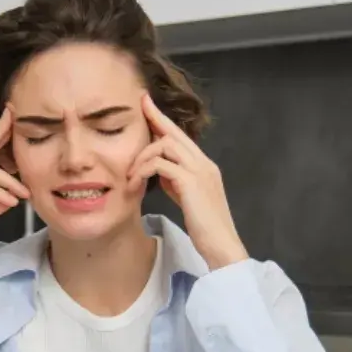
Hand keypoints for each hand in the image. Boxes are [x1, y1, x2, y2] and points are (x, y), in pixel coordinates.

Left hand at [127, 92, 247, 269]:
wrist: (222, 246)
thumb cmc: (204, 227)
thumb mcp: (186, 198)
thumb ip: (175, 181)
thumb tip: (158, 171)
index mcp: (204, 166)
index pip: (182, 137)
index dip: (163, 120)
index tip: (147, 105)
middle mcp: (204, 164)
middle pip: (175, 133)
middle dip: (154, 119)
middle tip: (138, 107)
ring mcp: (200, 171)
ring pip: (166, 145)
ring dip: (142, 157)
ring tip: (129, 176)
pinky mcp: (192, 183)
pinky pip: (161, 165)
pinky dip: (143, 171)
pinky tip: (134, 184)